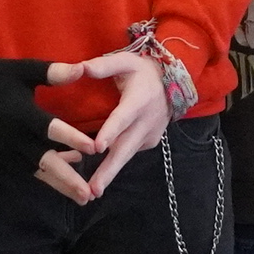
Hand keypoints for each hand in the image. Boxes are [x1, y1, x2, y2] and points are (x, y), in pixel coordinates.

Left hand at [43, 47, 168, 201]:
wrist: (173, 82)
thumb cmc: (143, 71)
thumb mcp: (126, 61)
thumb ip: (103, 65)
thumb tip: (80, 68)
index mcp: (138, 99)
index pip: (122, 117)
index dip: (110, 132)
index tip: (98, 147)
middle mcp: (146, 121)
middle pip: (125, 148)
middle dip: (109, 169)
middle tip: (94, 188)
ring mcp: (149, 135)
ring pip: (127, 156)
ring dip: (111, 174)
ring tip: (93, 192)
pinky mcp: (149, 142)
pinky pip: (130, 153)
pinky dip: (116, 165)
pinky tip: (99, 178)